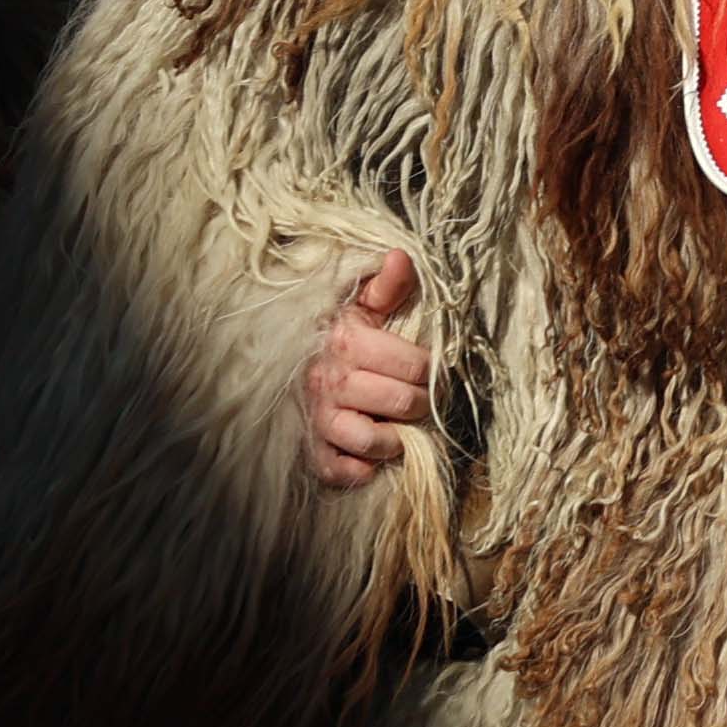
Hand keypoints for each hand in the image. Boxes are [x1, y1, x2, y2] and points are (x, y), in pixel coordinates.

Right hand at [301, 251, 432, 488]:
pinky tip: (370, 459)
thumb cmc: (343, 329)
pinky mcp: (311, 448)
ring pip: (368, 439)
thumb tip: (400, 257)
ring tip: (397, 427)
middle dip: (419, 403)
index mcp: (346, 341)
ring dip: (392, 438)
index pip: (415, 366)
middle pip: (400, 402)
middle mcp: (329, 380)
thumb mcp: (365, 301)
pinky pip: (335, 469)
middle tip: (419, 398)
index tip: (430, 370)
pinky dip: (357, 469)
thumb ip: (388, 285)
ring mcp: (318, 416)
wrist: (295, 357)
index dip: (431, 371)